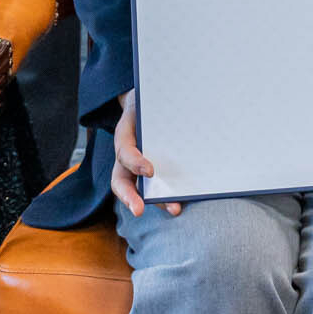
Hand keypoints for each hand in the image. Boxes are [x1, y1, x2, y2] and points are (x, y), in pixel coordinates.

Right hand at [109, 90, 177, 216]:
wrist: (151, 106)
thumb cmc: (146, 107)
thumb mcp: (143, 105)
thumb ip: (147, 111)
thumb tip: (172, 102)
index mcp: (124, 141)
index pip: (124, 154)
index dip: (135, 163)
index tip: (150, 171)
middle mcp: (129, 160)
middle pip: (124, 184)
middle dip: (131, 198)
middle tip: (139, 210)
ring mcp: (143, 170)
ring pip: (142, 191)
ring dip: (158, 202)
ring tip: (175, 209)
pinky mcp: (161, 174)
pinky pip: (162, 188)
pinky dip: (172, 196)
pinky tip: (188, 199)